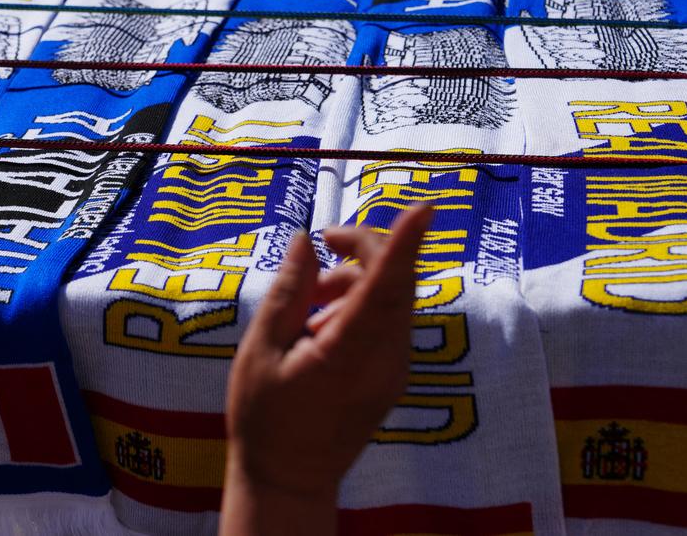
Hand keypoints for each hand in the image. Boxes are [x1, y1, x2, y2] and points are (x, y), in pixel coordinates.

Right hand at [220, 203, 433, 534]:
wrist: (290, 478)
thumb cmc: (265, 417)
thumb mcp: (261, 350)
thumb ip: (288, 293)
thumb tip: (307, 241)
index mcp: (347, 355)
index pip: (385, 289)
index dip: (403, 245)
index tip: (424, 208)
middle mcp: (385, 361)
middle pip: (395, 282)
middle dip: (361, 250)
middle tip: (319, 247)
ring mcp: (395, 369)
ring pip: (392, 299)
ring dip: (355, 281)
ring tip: (306, 304)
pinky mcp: (393, 374)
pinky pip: (388, 322)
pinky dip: (359, 305)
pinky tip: (319, 326)